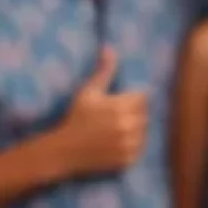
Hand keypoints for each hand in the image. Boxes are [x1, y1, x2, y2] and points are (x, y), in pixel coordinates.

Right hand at [47, 49, 149, 177]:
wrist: (63, 150)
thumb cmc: (75, 118)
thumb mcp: (88, 91)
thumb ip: (104, 70)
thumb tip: (109, 48)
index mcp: (122, 106)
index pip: (143, 98)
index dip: (132, 99)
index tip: (119, 103)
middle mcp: (130, 125)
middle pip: (145, 114)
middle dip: (134, 114)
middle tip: (115, 118)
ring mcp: (130, 144)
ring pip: (144, 132)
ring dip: (135, 130)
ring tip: (115, 130)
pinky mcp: (128, 160)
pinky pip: (139, 148)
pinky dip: (132, 146)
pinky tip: (115, 143)